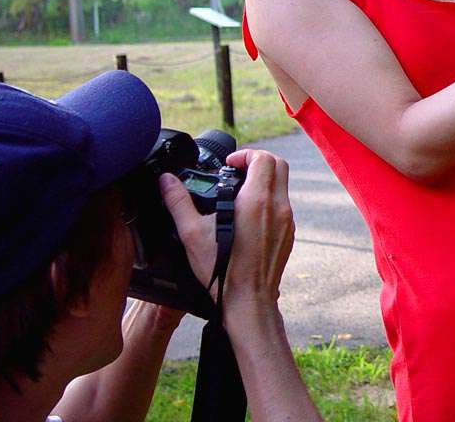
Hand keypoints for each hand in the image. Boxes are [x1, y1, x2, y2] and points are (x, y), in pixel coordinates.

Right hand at [160, 148, 295, 306]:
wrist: (249, 301)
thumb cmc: (223, 272)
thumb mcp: (192, 234)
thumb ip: (178, 202)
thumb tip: (166, 181)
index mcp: (257, 201)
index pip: (263, 159)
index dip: (245, 154)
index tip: (229, 163)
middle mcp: (277, 206)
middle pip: (278, 165)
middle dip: (258, 161)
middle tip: (236, 170)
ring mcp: (287, 220)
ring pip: (282, 184)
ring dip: (264, 179)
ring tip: (239, 191)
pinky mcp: (288, 233)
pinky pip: (283, 204)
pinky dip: (269, 198)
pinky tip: (247, 214)